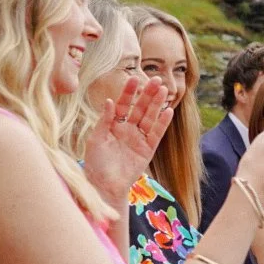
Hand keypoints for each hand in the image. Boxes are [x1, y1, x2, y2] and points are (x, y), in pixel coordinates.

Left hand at [82, 78, 171, 200]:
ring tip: (165, 91)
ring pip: (150, 118)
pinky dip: (162, 123)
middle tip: (157, 79)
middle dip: (148, 94)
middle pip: (140, 108)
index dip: (129, 92)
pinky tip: (168, 111)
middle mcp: (128, 129)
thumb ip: (104, 120)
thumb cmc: (96, 163)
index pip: (123, 104)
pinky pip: (156, 134)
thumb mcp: (96, 139)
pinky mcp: (148, 150)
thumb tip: (109, 101)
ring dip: (157, 104)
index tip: (134, 78)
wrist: (104, 184)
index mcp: (114, 125)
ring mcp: (139, 139)